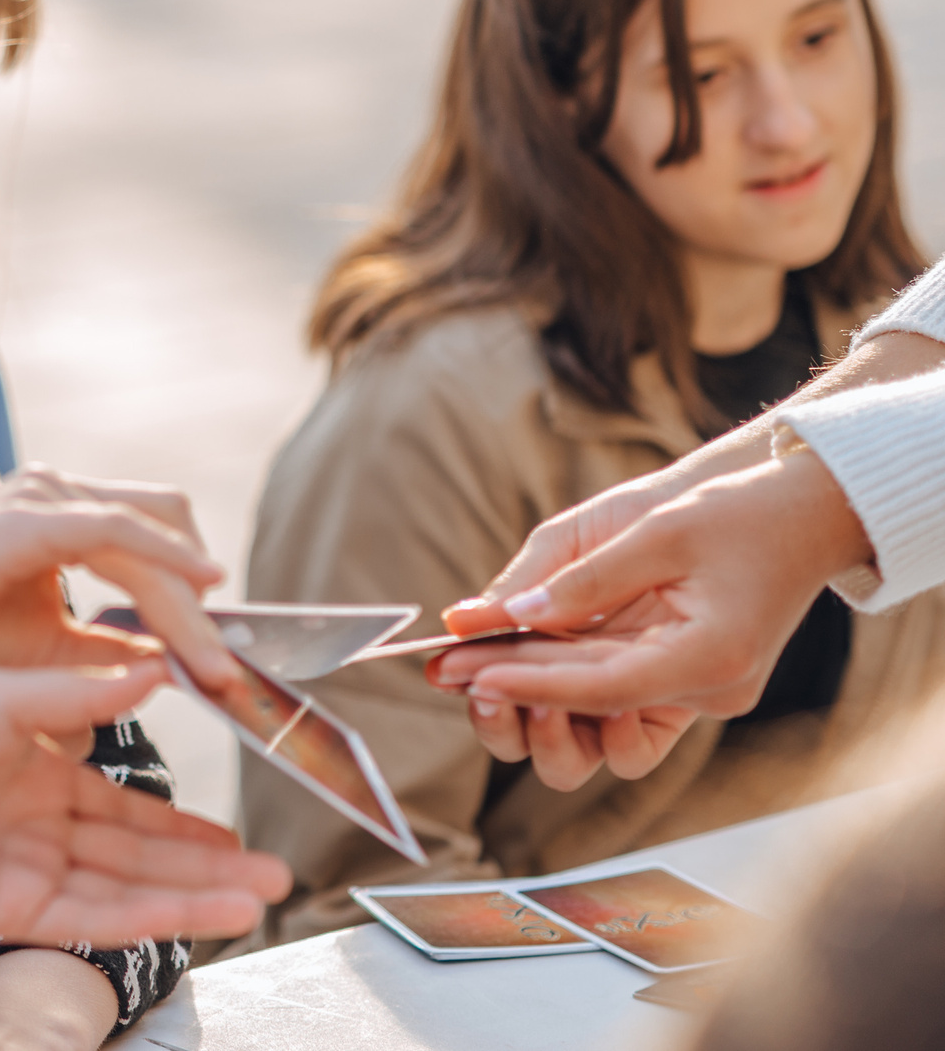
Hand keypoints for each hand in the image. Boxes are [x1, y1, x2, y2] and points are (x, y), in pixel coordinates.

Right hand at [0, 468, 242, 694]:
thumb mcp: (44, 648)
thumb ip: (105, 647)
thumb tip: (167, 666)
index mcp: (58, 515)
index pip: (154, 536)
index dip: (195, 596)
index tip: (222, 664)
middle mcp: (55, 492)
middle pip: (169, 522)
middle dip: (204, 597)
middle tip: (224, 669)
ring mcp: (40, 496)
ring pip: (151, 532)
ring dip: (190, 602)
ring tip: (212, 662)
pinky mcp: (27, 518)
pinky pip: (117, 529)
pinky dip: (166, 559)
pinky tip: (201, 590)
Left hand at [0, 663, 290, 946]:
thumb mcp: (2, 699)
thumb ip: (77, 696)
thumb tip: (148, 667)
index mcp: (36, 783)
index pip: (126, 816)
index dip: (184, 828)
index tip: (239, 832)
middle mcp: (38, 835)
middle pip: (140, 862)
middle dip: (209, 870)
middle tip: (275, 873)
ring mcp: (25, 876)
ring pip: (126, 894)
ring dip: (194, 897)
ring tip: (260, 897)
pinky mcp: (8, 911)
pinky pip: (91, 919)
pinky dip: (148, 918)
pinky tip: (201, 913)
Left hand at [427, 454, 867, 784]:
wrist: (795, 514)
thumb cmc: (732, 512)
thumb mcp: (651, 529)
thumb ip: (576, 577)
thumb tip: (499, 615)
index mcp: (713, 658)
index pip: (603, 690)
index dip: (528, 683)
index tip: (466, 670)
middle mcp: (707, 692)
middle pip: (592, 720)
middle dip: (513, 695)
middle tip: (444, 668)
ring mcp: (693, 693)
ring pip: (596, 727)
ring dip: (530, 701)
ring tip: (467, 665)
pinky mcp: (675, 680)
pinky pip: (607, 696)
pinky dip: (556, 680)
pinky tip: (503, 656)